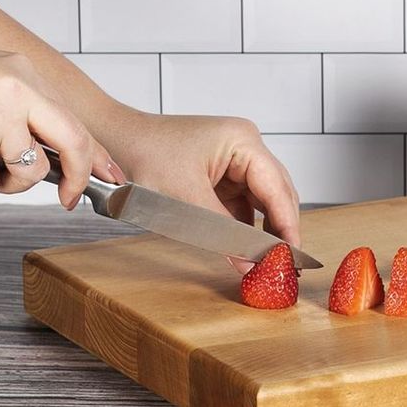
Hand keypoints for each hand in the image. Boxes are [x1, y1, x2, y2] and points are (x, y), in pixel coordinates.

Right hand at [0, 50, 120, 207]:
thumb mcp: (0, 93)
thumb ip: (38, 119)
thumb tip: (89, 161)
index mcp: (23, 75)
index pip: (76, 123)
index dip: (95, 158)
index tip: (110, 179)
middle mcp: (13, 89)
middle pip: (68, 145)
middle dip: (73, 177)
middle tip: (68, 198)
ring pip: (23, 172)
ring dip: (0, 177)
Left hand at [110, 113, 301, 267]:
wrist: (111, 140)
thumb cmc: (142, 156)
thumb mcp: (186, 200)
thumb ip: (224, 235)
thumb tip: (253, 265)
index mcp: (244, 141)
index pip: (278, 189)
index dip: (289, 225)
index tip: (294, 256)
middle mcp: (246, 146)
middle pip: (277, 194)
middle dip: (282, 229)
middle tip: (286, 265)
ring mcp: (236, 160)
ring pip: (263, 201)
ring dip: (265, 230)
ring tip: (270, 261)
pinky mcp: (223, 174)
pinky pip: (245, 204)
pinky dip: (247, 226)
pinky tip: (249, 248)